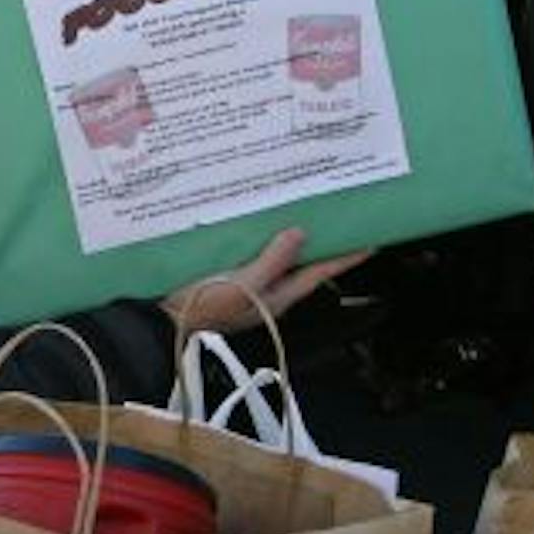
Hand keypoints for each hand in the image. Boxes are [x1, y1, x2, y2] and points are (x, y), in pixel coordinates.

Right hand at [161, 228, 371, 334]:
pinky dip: (262, 238)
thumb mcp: (242, 286)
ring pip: (278, 257)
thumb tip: (300, 234)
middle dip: (320, 242)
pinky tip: (258, 222)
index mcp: (277, 296)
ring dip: (290, 237)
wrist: (161, 324)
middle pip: (302, 263)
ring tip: (303, 209)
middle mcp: (268, 292)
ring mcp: (248, 287)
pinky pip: (253, 254)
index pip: (319, 273)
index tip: (371, 241)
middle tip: (338, 215)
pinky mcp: (228, 279)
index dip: (344, 258)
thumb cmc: (203, 309)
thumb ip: (272, 261)